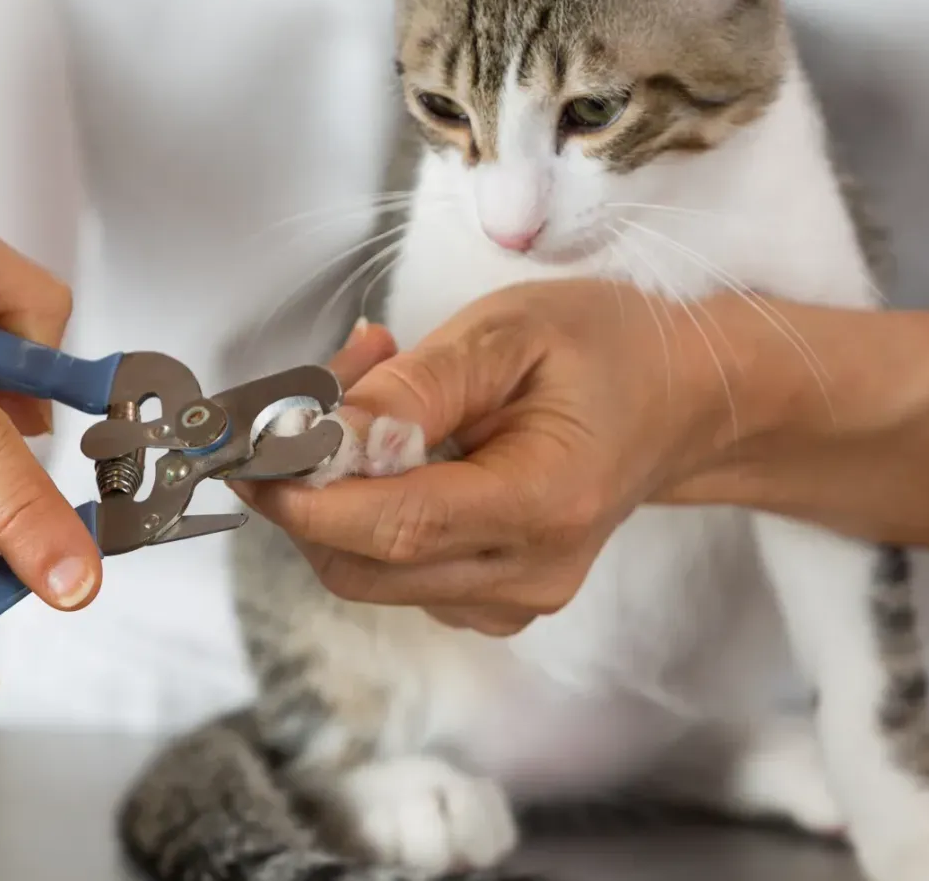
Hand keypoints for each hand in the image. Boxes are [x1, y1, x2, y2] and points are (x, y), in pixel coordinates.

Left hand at [242, 279, 787, 635]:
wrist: (680, 399)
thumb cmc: (606, 350)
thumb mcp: (511, 330)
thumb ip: (417, 387)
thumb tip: (325, 434)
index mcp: (545, 503)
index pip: (397, 527)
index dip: (307, 498)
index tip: (248, 452)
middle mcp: (530, 573)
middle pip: (365, 567)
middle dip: (307, 492)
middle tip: (307, 398)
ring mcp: (514, 599)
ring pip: (370, 573)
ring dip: (337, 495)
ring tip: (372, 395)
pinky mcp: (494, 599)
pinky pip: (398, 572)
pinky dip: (370, 512)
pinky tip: (400, 444)